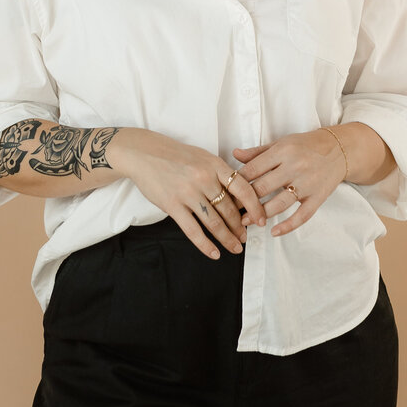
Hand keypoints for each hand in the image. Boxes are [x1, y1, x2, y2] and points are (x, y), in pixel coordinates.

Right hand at [113, 128, 266, 259]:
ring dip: (227, 238)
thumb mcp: (202, 156)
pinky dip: (205, 245)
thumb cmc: (175, 155)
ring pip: (214, 222)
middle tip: (245, 238)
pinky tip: (214, 253)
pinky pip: (193, 230)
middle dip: (240, 227)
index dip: (254, 206)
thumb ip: (219, 173)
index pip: (242, 188)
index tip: (261, 219)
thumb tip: (237, 195)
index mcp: (214, 164)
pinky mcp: (173, 205)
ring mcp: (188, 192)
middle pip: (229, 209)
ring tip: (235, 248)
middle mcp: (203, 178)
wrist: (145, 153)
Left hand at [233, 129, 345, 236]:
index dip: (237, 181)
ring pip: (279, 204)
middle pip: (263, 187)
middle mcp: (294, 167)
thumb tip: (234, 155)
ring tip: (245, 222)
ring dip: (260, 215)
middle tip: (231, 209)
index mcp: (283, 151)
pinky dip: (287, 226)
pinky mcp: (318, 197)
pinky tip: (274, 232)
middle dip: (245, 200)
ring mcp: (307, 184)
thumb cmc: (306, 145)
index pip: (253, 169)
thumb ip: (258, 152)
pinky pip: (302, 216)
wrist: (339, 150)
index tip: (226, 190)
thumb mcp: (281, 143)